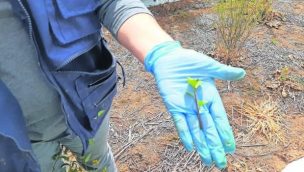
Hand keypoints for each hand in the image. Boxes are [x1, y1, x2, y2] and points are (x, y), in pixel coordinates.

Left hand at [144, 41, 245, 167]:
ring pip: (195, 130)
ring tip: (207, 160)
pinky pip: (179, 123)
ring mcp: (186, 108)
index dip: (225, 133)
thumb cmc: (189, 60)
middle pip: (208, 129)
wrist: (168, 58)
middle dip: (215, 146)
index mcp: (210, 96)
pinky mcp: (174, 107)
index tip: (231, 148)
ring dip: (201, 145)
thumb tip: (242, 74)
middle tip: (221, 163)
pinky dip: (184, 134)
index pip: (219, 119)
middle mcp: (199, 106)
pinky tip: (190, 147)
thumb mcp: (208, 65)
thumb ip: (223, 72)